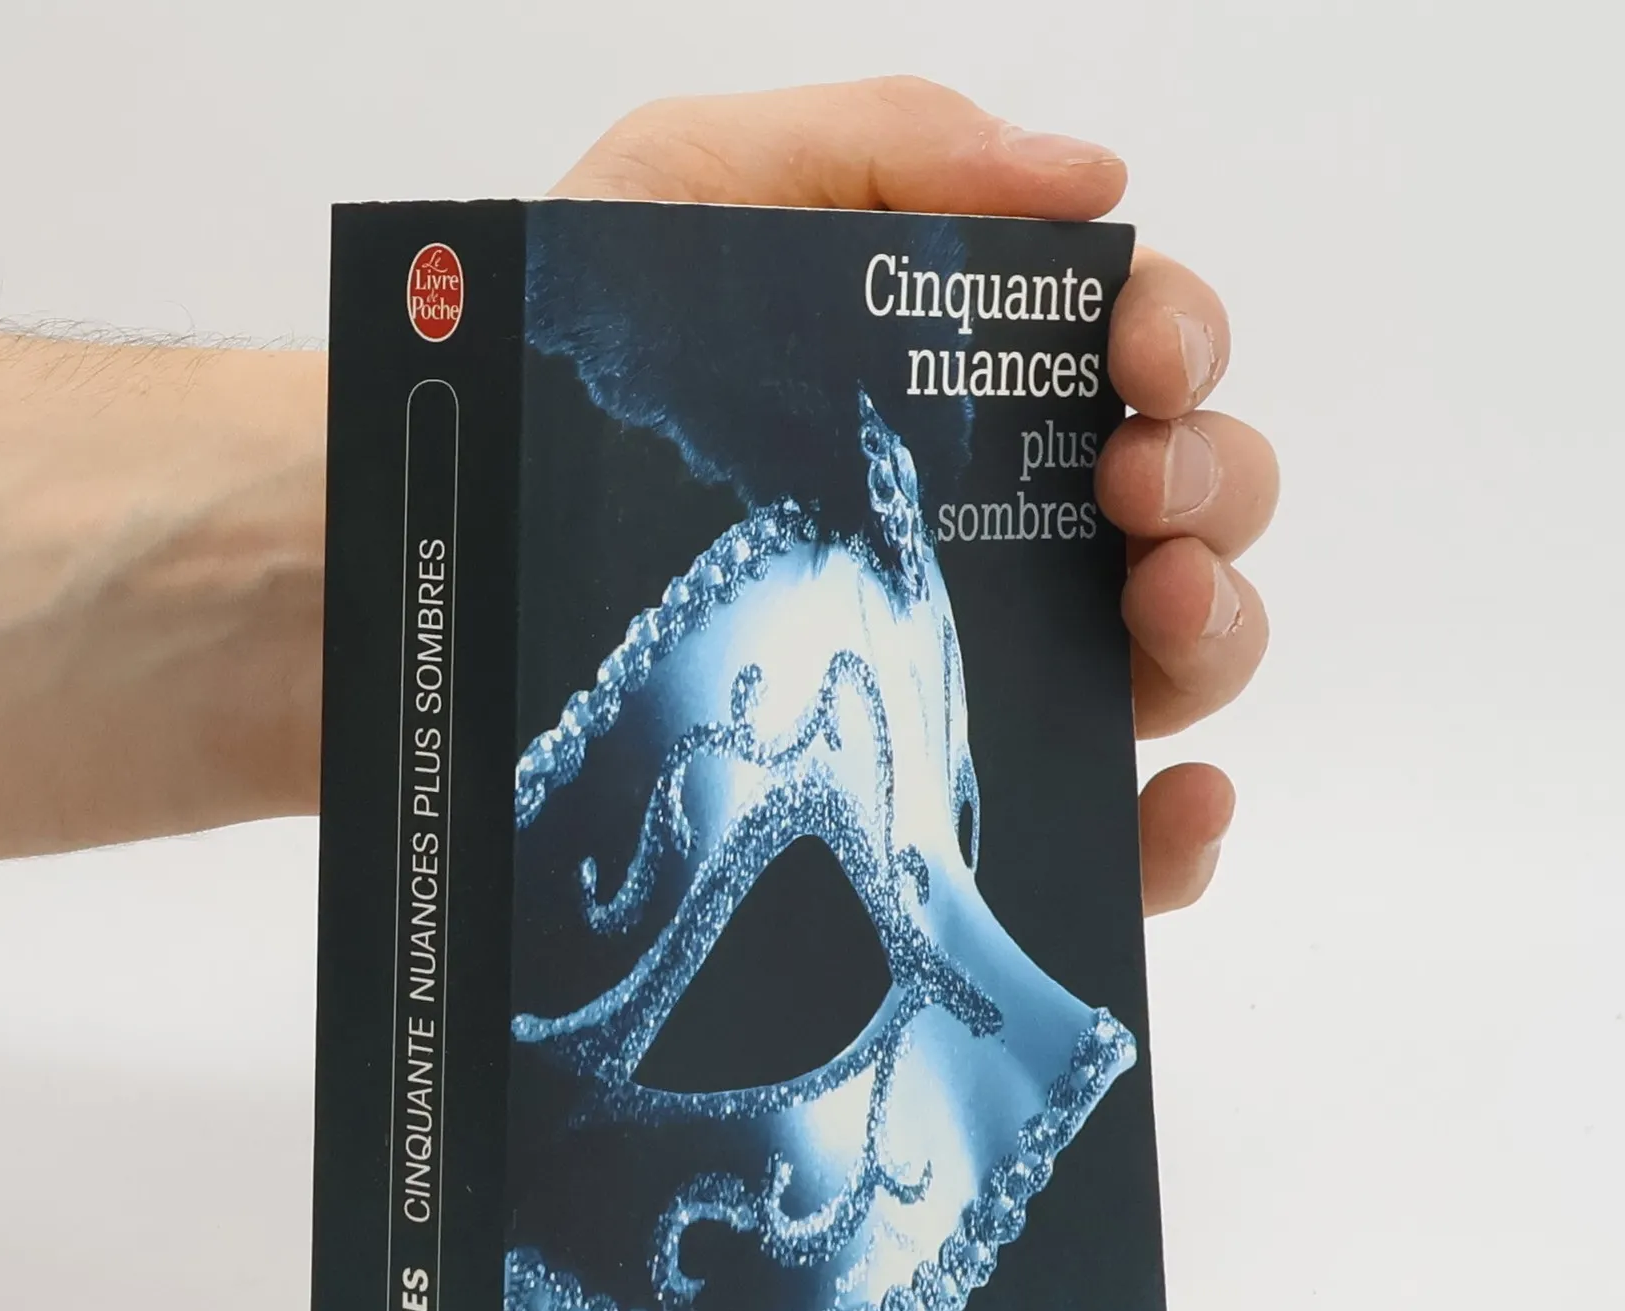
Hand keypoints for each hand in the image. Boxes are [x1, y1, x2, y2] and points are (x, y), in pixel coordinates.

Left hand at [556, 77, 1275, 915]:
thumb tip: (1090, 178)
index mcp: (956, 393)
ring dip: (1218, 630)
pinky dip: (1175, 836)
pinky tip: (1182, 801)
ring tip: (1158, 607)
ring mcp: (970, 681)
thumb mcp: (688, 191)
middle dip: (1211, 483)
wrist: (407, 555)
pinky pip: (1104, 848)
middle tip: (1130, 487)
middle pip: (1188, 508)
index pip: (1134, 356)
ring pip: (1178, 663)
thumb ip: (881, 148)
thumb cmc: (540, 374)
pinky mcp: (927, 820)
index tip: (1141, 357)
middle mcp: (990, 536)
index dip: (1178, 339)